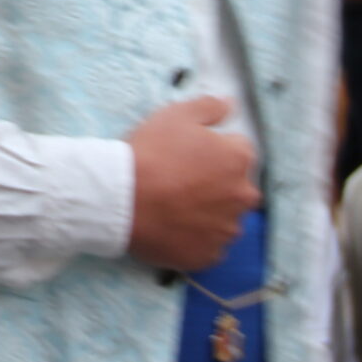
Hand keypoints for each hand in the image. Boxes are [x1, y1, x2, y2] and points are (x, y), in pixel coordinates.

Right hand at [124, 97, 260, 270]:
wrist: (119, 198)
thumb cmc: (149, 153)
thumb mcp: (176, 115)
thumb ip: (209, 107)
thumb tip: (230, 105)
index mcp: (239, 160)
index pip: (239, 151)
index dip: (213, 151)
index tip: (190, 155)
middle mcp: (242, 197)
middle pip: (236, 188)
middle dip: (217, 184)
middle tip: (181, 182)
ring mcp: (226, 230)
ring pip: (224, 219)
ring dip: (208, 213)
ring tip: (175, 207)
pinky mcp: (208, 256)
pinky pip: (208, 246)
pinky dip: (196, 239)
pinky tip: (173, 227)